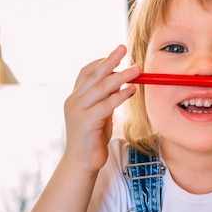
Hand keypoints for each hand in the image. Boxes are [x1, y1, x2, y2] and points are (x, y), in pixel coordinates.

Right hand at [63, 45, 139, 172]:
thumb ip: (105, 100)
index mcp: (75, 98)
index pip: (85, 72)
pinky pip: (106, 104)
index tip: (116, 54)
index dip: (100, 62)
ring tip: (137, 69)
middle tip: (123, 47)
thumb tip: (122, 84)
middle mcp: (74, 101)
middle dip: (110, 60)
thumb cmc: (92, 139)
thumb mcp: (99, 115)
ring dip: (121, 76)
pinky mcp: (86, 122)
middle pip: (93, 75)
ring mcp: (78, 111)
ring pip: (101, 88)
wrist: (81, 163)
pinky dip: (120, 95)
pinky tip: (132, 90)